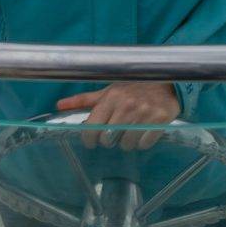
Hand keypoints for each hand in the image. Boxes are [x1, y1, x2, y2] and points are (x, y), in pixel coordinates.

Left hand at [55, 82, 180, 150]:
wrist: (166, 81)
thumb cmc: (133, 87)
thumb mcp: (108, 90)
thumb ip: (84, 100)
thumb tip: (59, 105)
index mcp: (111, 97)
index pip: (91, 128)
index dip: (89, 139)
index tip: (91, 141)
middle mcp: (127, 105)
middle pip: (108, 139)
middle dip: (108, 140)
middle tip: (113, 134)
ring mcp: (144, 113)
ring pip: (126, 144)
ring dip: (126, 142)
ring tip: (130, 131)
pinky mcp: (160, 120)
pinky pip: (144, 144)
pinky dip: (142, 142)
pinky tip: (143, 132)